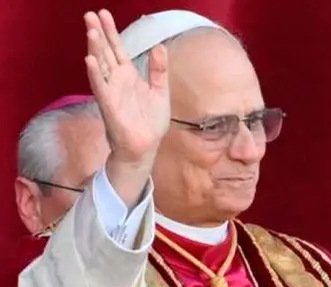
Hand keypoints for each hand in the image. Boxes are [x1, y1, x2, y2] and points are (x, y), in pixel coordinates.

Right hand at [84, 10, 169, 203]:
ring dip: (94, 49)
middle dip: (98, 33)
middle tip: (89, 14)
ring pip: (100, 66)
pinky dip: (95, 74)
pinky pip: (100, 88)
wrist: (146, 147)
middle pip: (105, 52)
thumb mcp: (160, 92)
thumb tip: (159, 46)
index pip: (118, 49)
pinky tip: (89, 60)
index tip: (103, 14)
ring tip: (90, 31)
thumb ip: (159, 70)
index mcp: (129, 76)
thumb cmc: (150, 121)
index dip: (111, 32)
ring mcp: (111, 92)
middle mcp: (117, 81)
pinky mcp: (109, 106)